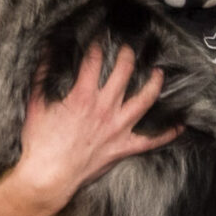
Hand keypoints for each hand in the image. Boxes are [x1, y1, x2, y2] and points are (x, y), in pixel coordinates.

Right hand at [15, 44, 177, 205]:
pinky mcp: (123, 148)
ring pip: (144, 100)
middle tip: (128, 49)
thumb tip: (47, 53)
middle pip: (123, 73)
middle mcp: (104, 109)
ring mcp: (117, 129)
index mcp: (83, 96)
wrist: (48, 176)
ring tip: (159, 73)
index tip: (97, 39)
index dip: (96, 46)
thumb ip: (42, 76)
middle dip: (127, 56)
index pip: (94, 61)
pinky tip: (179, 126)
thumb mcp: (36, 104)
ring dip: (154, 84)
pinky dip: (167, 134)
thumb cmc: (40, 143)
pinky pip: (151, 141)